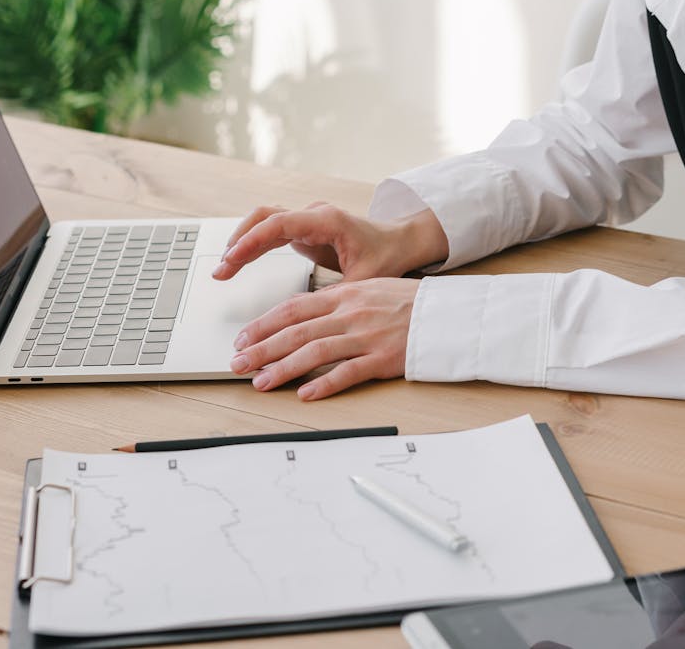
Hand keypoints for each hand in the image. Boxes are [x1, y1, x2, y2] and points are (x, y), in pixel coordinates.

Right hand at [212, 202, 446, 282]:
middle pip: (264, 218)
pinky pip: (271, 233)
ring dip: (242, 242)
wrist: (401, 242)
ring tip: (223, 270)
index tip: (232, 258)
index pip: (279, 223)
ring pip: (264, 223)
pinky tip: (238, 263)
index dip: (252, 240)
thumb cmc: (387, 256)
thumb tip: (311, 314)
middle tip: (220, 270)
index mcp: (328, 220)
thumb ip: (338, 293)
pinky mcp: (304, 231)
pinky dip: (253, 246)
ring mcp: (307, 221)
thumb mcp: (365, 280)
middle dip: (239, 242)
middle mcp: (314, 215)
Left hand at [229, 277, 419, 399]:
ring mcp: (366, 337)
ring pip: (314, 352)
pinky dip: (324, 383)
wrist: (447, 314)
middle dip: (262, 348)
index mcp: (345, 295)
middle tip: (237, 363)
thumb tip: (302, 316)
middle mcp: (350, 314)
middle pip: (296, 331)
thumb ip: (337, 302)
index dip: (264, 324)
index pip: (293, 309)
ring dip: (283, 368)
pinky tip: (305, 394)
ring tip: (261, 382)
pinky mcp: (383, 359)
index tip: (242, 337)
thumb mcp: (369, 289)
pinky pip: (348, 373)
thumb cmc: (409, 303)